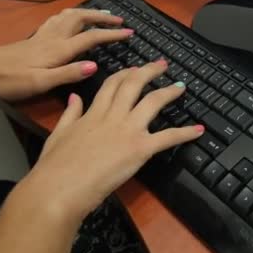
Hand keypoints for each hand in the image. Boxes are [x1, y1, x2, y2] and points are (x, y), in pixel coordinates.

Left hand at [0, 8, 132, 99]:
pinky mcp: (35, 38)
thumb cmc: (10, 81)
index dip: (111, 34)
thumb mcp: (40, 83)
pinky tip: (71, 19)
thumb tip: (95, 66)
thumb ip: (68, 74)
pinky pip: (57, 19)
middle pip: (81, 18)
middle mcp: (53, 38)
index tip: (129, 33)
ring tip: (101, 16)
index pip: (91, 38)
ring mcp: (43, 36)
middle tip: (119, 21)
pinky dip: (71, 15)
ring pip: (69, 15)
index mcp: (58, 50)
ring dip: (88, 13)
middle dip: (102, 17)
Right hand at [17, 61, 204, 220]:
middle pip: (134, 85)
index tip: (134, 68)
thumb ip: (69, 114)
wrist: (59, 187)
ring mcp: (128, 130)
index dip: (126, 74)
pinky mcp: (140, 148)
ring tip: (181, 86)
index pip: (112, 85)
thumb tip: (74, 97)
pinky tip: (198, 130)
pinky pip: (168, 137)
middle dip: (150, 71)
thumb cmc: (54, 166)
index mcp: (93, 113)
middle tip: (162, 65)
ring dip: (169, 92)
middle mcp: (112, 116)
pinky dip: (185, 133)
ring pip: (153, 102)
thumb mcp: (58, 134)